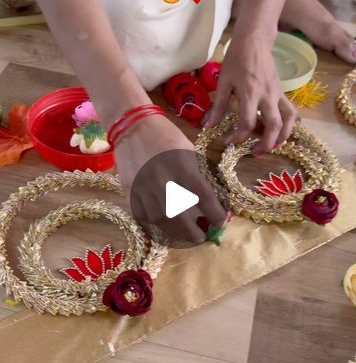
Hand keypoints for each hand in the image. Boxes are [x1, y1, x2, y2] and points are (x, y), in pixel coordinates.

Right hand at [115, 114, 225, 242]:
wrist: (132, 126)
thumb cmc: (166, 137)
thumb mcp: (188, 151)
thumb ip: (198, 176)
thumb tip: (211, 203)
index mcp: (181, 165)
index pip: (203, 195)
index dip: (215, 213)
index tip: (220, 221)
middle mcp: (161, 178)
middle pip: (178, 215)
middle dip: (192, 232)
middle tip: (200, 237)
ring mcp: (142, 186)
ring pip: (159, 219)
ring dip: (174, 231)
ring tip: (183, 233)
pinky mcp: (128, 191)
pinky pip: (142, 216)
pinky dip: (154, 224)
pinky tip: (163, 224)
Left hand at [207, 33, 296, 154]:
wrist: (254, 42)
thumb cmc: (236, 60)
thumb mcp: (223, 82)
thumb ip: (218, 106)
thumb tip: (208, 126)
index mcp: (250, 93)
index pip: (247, 122)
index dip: (238, 137)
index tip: (228, 142)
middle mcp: (267, 96)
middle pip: (273, 126)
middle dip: (265, 144)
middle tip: (253, 153)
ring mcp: (277, 94)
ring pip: (288, 120)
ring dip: (282, 137)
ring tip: (271, 147)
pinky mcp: (282, 93)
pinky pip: (290, 112)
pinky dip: (288, 125)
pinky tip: (279, 132)